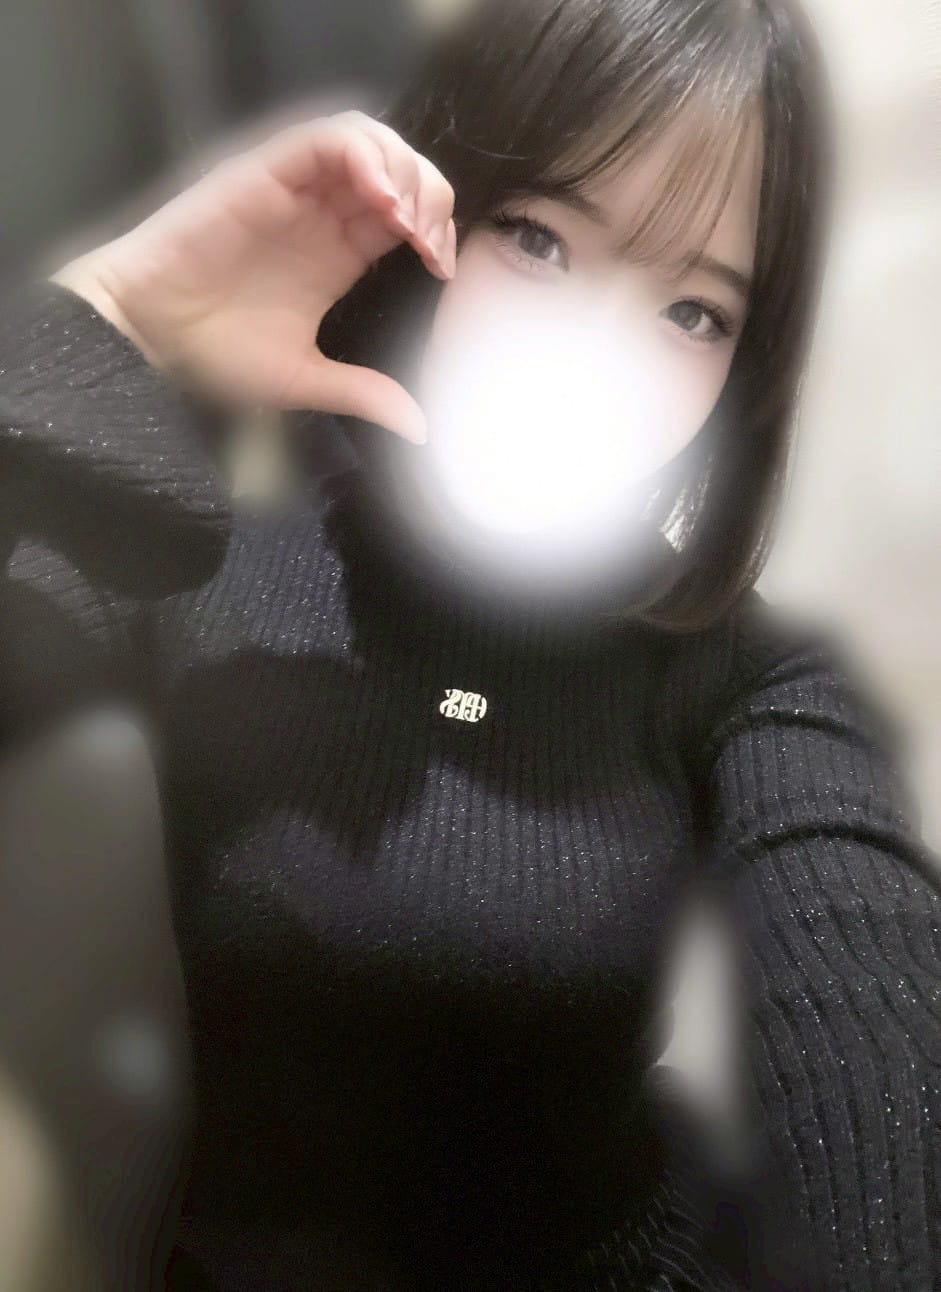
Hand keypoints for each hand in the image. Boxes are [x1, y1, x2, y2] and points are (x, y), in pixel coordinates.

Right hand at [50, 110, 457, 443]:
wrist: (147, 339)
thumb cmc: (213, 355)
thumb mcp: (304, 380)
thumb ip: (363, 394)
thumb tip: (419, 428)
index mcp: (338, 252)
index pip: (408, 214)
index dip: (437, 230)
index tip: (441, 270)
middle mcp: (322, 213)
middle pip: (400, 169)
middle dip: (431, 196)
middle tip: (429, 243)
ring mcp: (294, 188)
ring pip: (370, 141)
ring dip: (403, 171)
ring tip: (407, 221)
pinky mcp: (264, 171)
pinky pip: (326, 137)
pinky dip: (364, 156)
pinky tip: (379, 200)